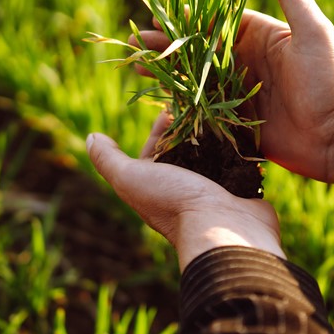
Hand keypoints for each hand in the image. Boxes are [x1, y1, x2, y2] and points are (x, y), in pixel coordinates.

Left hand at [87, 112, 283, 270]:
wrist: (223, 228)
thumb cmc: (173, 201)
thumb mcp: (130, 178)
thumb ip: (109, 160)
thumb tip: (92, 138)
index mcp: (156, 187)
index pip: (154, 150)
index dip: (160, 128)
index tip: (171, 106)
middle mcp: (183, 190)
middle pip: (184, 150)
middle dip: (189, 127)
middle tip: (199, 104)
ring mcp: (213, 191)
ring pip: (212, 154)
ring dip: (215, 134)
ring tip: (220, 111)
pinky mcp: (239, 189)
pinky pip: (238, 162)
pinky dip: (238, 146)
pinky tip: (241, 128)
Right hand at [135, 0, 333, 191]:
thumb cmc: (331, 80)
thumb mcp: (312, 33)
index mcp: (259, 37)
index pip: (215, 21)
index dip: (187, 18)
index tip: (158, 13)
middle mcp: (245, 62)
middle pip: (197, 50)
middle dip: (167, 45)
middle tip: (137, 42)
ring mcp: (239, 93)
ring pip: (194, 79)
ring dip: (166, 73)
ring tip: (136, 67)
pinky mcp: (238, 122)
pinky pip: (204, 111)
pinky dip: (181, 105)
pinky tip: (155, 100)